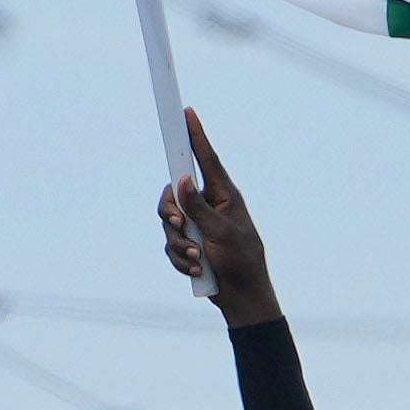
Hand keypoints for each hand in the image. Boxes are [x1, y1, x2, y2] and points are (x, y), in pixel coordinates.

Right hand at [159, 133, 276, 323]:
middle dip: (169, 210)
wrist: (242, 297)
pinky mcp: (188, 244)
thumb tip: (182, 179)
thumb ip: (198, 207)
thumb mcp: (221, 233)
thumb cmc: (242, 262)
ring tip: (196, 257)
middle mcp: (207, 206)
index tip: (187, 113)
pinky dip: (180, 259)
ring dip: (178, 243)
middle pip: (173, 193)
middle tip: (175, 221)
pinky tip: (197, 269)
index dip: (196, 136)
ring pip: (167, 222)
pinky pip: (170, 245)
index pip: (206, 159)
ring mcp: (196, 225)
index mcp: (223, 196)